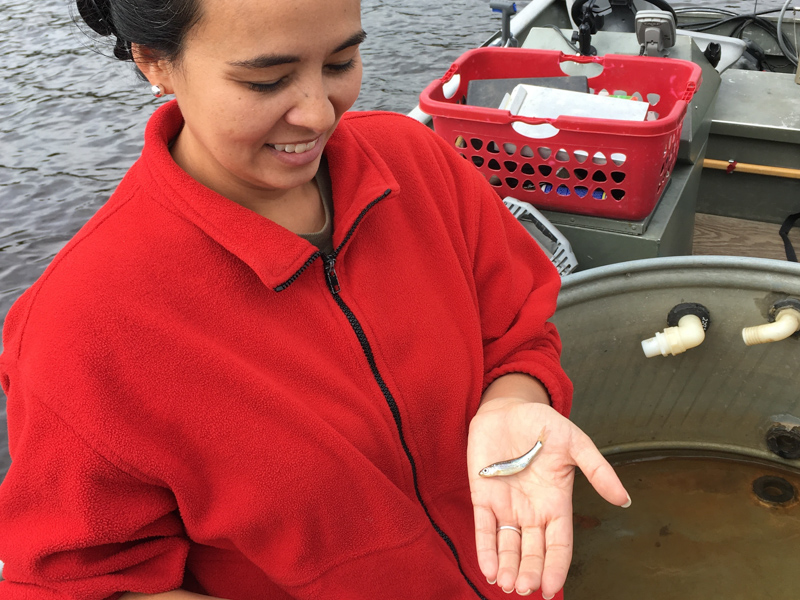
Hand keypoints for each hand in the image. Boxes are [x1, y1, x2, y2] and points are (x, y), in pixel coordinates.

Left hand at [467, 397, 628, 597]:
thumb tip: (624, 499)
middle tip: (525, 588)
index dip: (556, 566)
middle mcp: (531, 511)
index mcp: (556, 503)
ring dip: (508, 566)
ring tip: (508, 585)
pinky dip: (486, 549)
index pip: (559, 544)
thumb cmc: (542, 424)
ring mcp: (506, 506)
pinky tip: (488, 569)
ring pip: (508, 545)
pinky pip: (484, 528)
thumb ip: (597, 470)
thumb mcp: (575, 443)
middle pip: (533, 551)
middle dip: (530, 571)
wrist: (508, 407)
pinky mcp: (483, 496)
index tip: (552, 588)